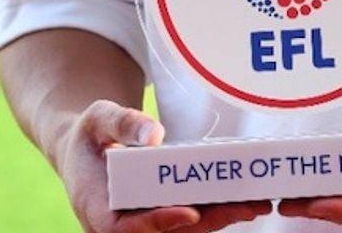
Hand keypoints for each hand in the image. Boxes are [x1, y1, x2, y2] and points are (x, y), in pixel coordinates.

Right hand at [56, 100, 273, 232]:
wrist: (85, 151)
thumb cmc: (90, 135)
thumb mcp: (98, 119)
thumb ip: (122, 123)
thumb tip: (155, 134)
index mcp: (96, 208)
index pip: (124, 228)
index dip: (158, 223)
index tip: (190, 212)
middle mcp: (119, 226)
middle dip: (208, 221)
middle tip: (246, 206)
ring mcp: (140, 225)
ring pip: (182, 232)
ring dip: (219, 219)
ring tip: (255, 204)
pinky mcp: (157, 219)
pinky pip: (187, 222)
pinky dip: (214, 212)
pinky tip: (243, 201)